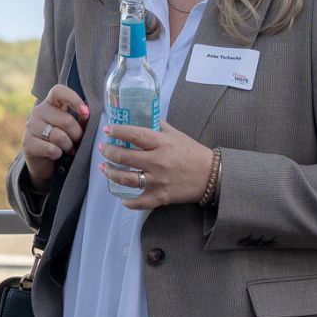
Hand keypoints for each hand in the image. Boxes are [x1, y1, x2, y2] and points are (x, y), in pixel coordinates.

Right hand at [21, 84, 90, 191]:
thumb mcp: (72, 127)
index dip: (74, 99)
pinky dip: (58, 154)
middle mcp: (38, 111)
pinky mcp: (27, 143)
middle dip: (77, 135)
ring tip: (67, 148)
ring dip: (68, 146)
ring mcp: (30, 126)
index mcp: (50, 103)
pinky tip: (56, 154)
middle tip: (77, 141)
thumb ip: (80, 119)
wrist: (42, 160)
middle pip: (67, 121)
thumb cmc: (61, 140)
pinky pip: (51, 149)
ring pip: (60, 137)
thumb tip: (86, 113)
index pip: (59, 91)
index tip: (85, 112)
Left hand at [97, 120, 215, 208]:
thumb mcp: (177, 134)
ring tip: (104, 168)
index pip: (134, 134)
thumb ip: (159, 126)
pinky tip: (121, 196)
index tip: (108, 130)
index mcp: (162, 143)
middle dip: (109, 152)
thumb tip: (143, 114)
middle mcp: (158, 162)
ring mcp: (158, 181)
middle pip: (125, 157)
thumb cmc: (193, 153)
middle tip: (103, 148)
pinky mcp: (160, 197)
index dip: (118, 131)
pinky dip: (127, 201)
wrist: (212, 176)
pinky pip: (139, 201)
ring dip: (111, 173)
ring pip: (126, 179)